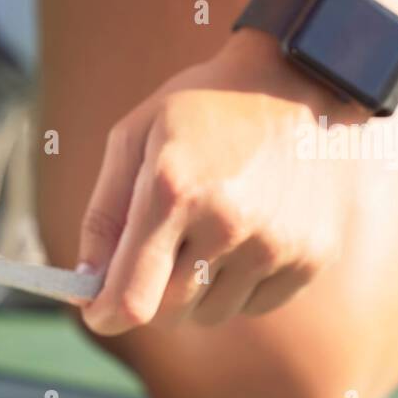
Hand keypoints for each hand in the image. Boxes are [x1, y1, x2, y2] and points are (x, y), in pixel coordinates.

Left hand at [76, 30, 365, 335]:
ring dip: (195, 290)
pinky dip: (238, 285)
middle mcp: (228, 223)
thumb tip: (85, 282)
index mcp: (174, 191)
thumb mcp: (135, 137)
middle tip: (157, 252)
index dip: (106, 316)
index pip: (133, 298)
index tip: (97, 313)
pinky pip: (253, 305)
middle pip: (169, 311)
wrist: (301, 81)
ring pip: (211, 313)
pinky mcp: (311, 256)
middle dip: (149, 293)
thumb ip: (104, 214)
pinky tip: (244, 236)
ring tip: (206, 233)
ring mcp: (275, 243)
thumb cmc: (204, 107)